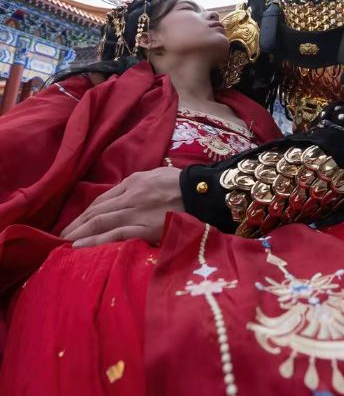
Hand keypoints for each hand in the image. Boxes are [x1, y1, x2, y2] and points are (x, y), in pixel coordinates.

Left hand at [60, 168, 182, 247]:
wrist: (203, 193)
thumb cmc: (183, 185)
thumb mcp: (157, 176)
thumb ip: (140, 184)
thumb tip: (127, 195)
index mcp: (134, 182)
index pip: (103, 198)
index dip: (87, 211)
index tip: (76, 221)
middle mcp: (130, 195)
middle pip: (98, 210)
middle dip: (78, 222)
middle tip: (61, 234)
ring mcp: (136, 212)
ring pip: (101, 222)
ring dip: (80, 232)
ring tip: (65, 242)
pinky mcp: (144, 228)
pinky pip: (115, 235)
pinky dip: (95, 240)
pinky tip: (80, 246)